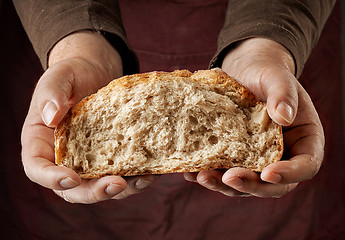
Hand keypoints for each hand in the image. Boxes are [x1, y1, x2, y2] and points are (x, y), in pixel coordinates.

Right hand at [21, 31, 155, 202]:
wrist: (96, 71)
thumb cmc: (73, 73)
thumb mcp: (59, 76)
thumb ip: (51, 92)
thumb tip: (50, 117)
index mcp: (41, 141)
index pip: (37, 168)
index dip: (51, 179)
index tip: (72, 178)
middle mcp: (64, 157)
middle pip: (72, 188)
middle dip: (94, 192)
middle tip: (117, 184)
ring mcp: (88, 159)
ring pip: (99, 185)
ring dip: (121, 189)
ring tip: (143, 179)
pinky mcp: (110, 156)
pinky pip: (120, 173)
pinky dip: (135, 176)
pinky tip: (151, 170)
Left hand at [184, 38, 324, 197]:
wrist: (244, 70)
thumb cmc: (266, 72)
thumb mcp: (276, 77)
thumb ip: (283, 94)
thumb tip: (283, 117)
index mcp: (304, 141)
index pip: (306, 165)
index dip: (289, 174)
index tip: (268, 172)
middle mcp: (282, 156)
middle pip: (272, 184)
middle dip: (250, 185)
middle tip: (229, 178)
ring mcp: (256, 160)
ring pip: (245, 183)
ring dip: (224, 185)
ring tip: (203, 177)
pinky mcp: (234, 158)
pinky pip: (223, 172)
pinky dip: (207, 174)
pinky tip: (190, 171)